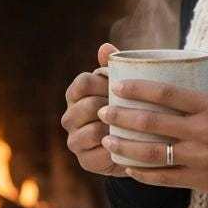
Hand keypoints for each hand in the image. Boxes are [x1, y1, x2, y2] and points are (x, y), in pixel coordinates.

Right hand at [60, 42, 128, 177]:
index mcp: (76, 95)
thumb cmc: (130, 109)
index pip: (83, 83)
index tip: (123, 87)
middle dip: (112, 106)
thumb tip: (105, 46)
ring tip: (132, 127)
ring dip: (114, 128)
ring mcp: (74, 140)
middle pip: (86, 106)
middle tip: (133, 109)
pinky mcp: (85, 161)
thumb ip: (115, 67)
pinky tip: (130, 144)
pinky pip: (99, 152)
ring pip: (92, 130)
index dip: (104, 83)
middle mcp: (70, 117)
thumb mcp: (125, 88)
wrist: (137, 147)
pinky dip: (116, 147)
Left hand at [97, 77, 207, 199]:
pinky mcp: (198, 179)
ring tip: (107, 140)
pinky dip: (141, 173)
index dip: (138, 87)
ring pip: (151, 153)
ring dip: (124, 146)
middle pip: (152, 122)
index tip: (117, 83)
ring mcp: (198, 157)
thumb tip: (178, 72)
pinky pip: (163, 177)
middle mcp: (202, 131)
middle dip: (122, 116)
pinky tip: (127, 167)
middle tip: (103, 110)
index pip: (167, 93)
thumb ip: (206, 88)